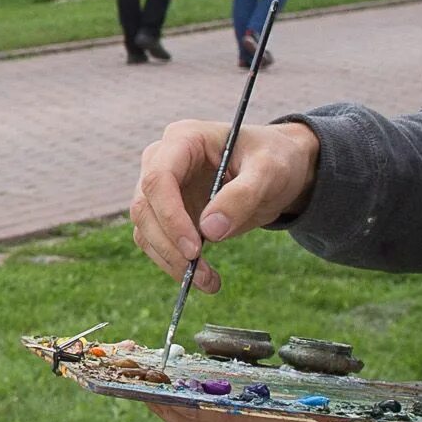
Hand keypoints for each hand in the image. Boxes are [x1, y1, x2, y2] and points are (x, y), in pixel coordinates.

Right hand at [129, 118, 319, 291]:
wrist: (277, 169)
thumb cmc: (274, 159)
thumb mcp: (269, 171)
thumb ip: (242, 196)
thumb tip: (209, 231)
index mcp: (183, 139)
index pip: (158, 178)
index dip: (170, 216)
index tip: (194, 249)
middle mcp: (162, 160)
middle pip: (144, 207)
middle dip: (169, 245)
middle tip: (199, 273)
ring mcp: (161, 188)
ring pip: (145, 229)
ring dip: (170, 260)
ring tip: (208, 282)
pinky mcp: (166, 212)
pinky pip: (156, 242)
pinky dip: (174, 264)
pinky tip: (204, 278)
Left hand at [148, 402, 414, 421]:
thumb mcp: (319, 403)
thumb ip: (272, 398)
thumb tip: (223, 388)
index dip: (163, 405)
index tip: (138, 384)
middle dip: (173, 407)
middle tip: (152, 381)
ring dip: (200, 413)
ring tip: (186, 384)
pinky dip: (231, 420)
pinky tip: (236, 402)